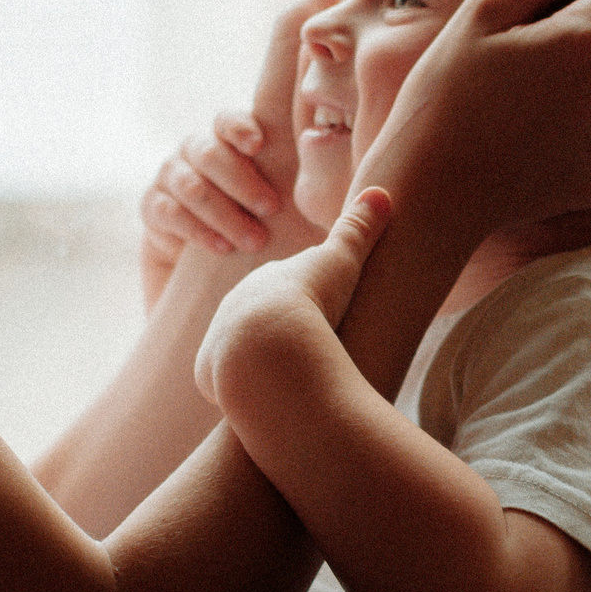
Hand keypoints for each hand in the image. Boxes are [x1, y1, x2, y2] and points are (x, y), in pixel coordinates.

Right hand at [138, 0, 351, 308]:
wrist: (240, 321)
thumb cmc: (302, 267)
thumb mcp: (343, 211)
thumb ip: (367, 170)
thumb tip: (429, 131)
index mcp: (279, 126)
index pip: (287, 45)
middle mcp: (231, 141)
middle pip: (227, 117)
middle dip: (240, 147)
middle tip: (268, 184)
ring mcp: (187, 172)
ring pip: (192, 160)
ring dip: (224, 199)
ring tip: (254, 235)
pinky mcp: (157, 209)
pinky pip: (164, 199)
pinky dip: (194, 224)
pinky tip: (221, 247)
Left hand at [195, 188, 391, 410]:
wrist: (267, 350)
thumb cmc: (311, 302)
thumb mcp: (342, 261)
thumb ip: (360, 229)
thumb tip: (381, 192)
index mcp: (263, 280)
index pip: (285, 287)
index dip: (307, 297)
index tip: (325, 308)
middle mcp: (232, 307)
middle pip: (260, 319)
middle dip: (282, 330)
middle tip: (309, 345)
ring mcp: (218, 342)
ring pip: (242, 353)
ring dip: (264, 364)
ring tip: (290, 379)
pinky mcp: (209, 377)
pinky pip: (227, 385)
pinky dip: (248, 392)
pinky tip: (268, 399)